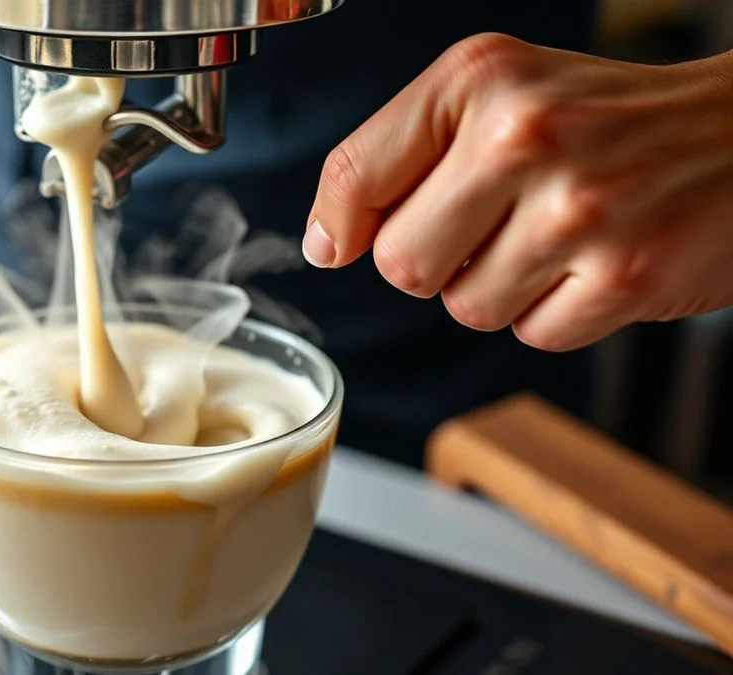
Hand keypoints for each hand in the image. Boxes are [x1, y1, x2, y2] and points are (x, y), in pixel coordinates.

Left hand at [304, 33, 732, 351]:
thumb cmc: (607, 120)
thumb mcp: (499, 94)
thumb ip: (401, 152)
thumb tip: (327, 240)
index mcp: (480, 79)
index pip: (355, 176)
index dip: (339, 226)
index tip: (343, 241)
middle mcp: (524, 134)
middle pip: (400, 263)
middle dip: (435, 261)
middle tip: (490, 227)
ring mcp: (578, 207)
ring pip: (465, 307)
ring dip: (499, 289)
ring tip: (553, 238)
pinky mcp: (625, 274)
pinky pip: (534, 334)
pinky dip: (556, 312)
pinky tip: (592, 263)